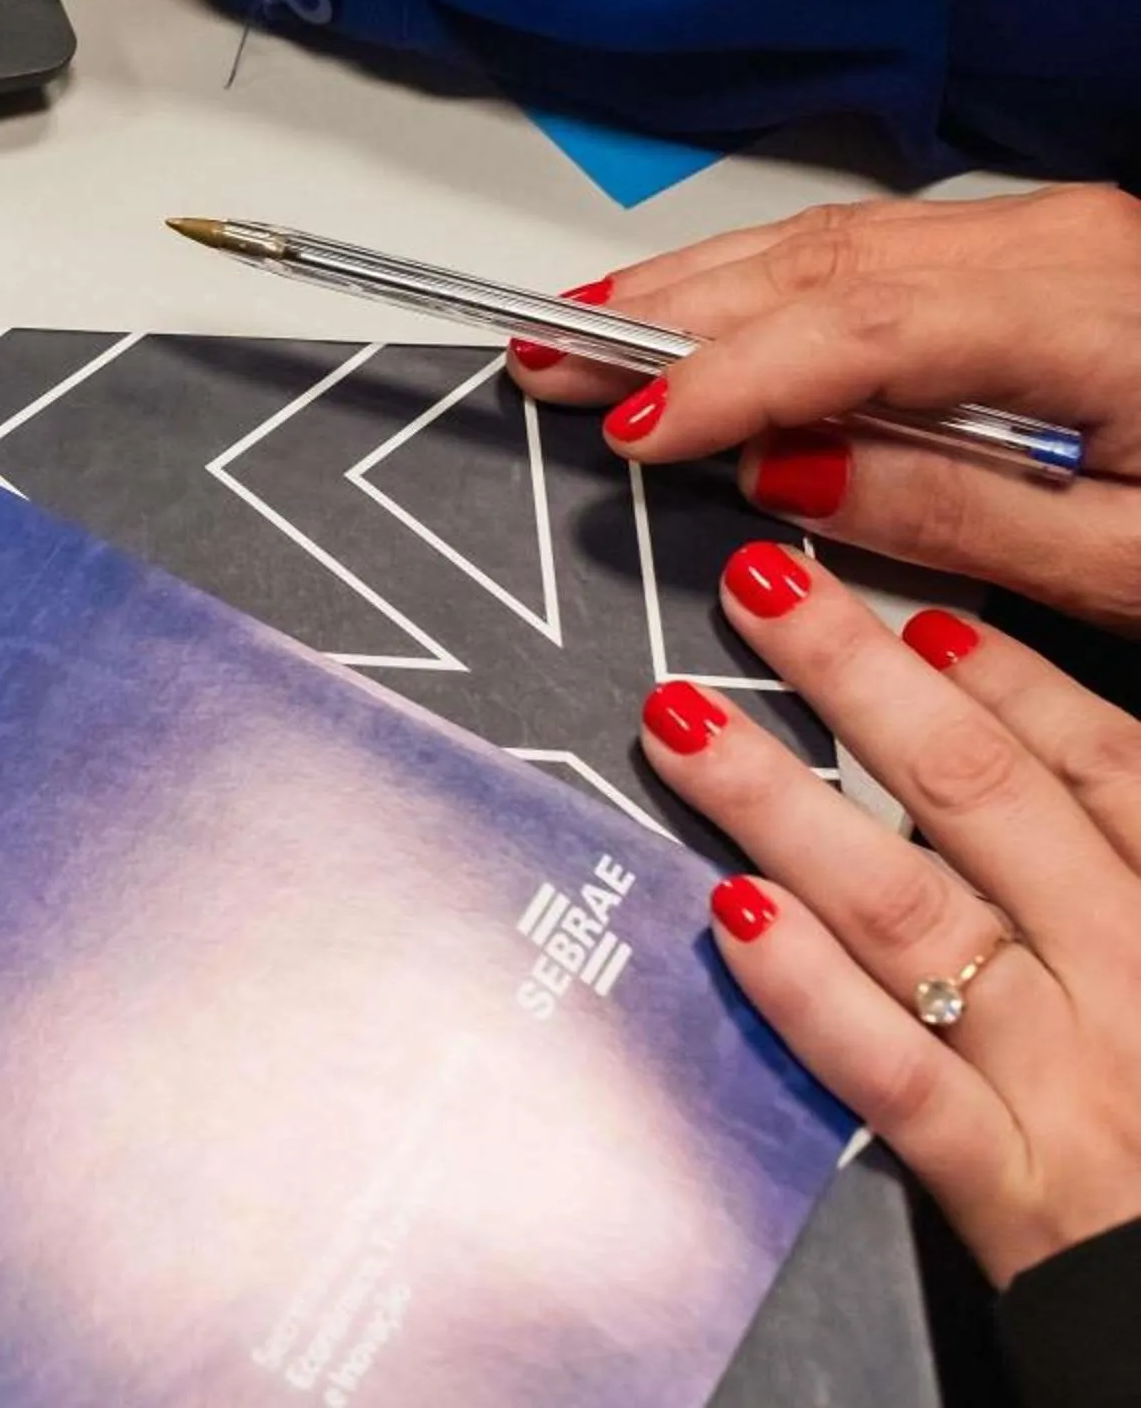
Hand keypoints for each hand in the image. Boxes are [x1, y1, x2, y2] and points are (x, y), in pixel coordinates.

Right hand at [510, 187, 1140, 631]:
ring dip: (695, 288)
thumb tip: (787, 474)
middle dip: (666, 312)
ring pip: (831, 244)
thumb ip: (956, 510)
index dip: (722, 377)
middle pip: (820, 264)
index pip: (856, 332)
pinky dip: (765, 283)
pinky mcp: (1046, 249)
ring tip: (579, 325)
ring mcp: (1052, 232)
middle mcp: (1059, 244)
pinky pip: (871, 251)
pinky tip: (702, 309)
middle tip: (537, 352)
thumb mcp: (1138, 564)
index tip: (619, 427)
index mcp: (1089, 314)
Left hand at [641, 545, 1140, 1285]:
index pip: (1100, 766)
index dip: (1000, 674)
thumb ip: (1118, 860)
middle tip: (759, 593)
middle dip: (859, 680)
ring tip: (684, 721)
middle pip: (982, 798)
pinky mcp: (1013, 1186)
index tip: (908, 609)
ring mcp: (1069, 1081)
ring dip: (783, 801)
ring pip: (911, 910)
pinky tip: (734, 915)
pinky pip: (897, 1073)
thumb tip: (1010, 743)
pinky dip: (811, 991)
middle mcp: (1136, 979)